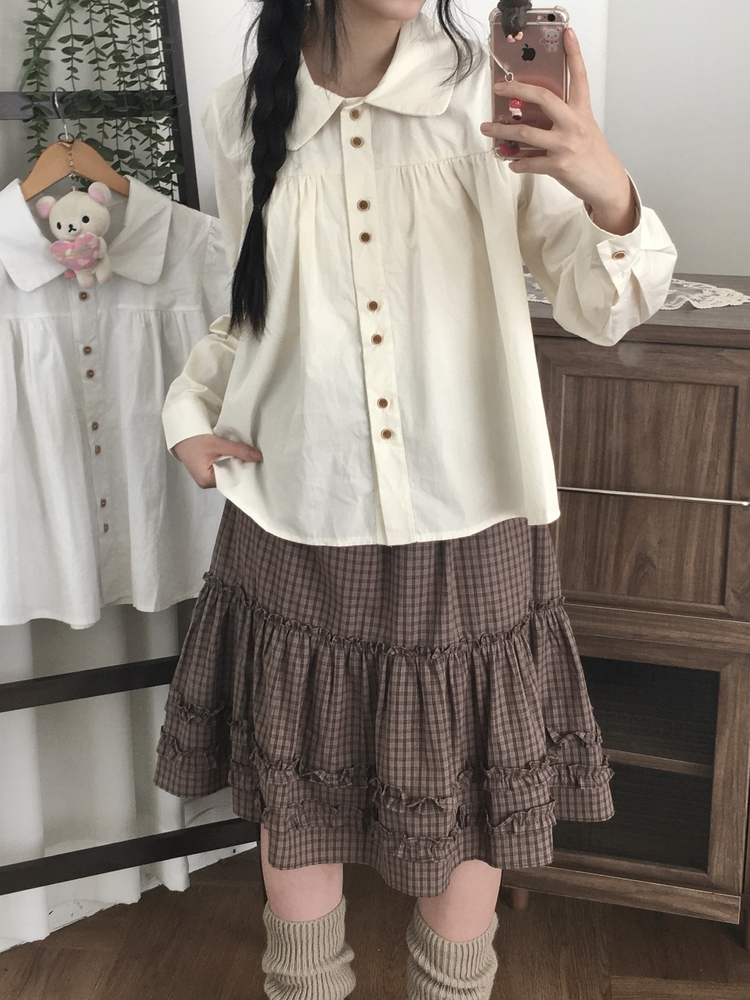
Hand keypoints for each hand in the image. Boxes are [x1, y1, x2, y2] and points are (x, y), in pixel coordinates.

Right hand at [173, 433, 261, 488]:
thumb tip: (258, 456)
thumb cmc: (194, 439)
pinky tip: (236, 454)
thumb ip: (238, 450)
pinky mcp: (207, 469)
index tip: (257, 463)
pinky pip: (222, 466)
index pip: (232, 480)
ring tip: (247, 454)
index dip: (244, 471)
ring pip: (227, 470)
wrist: (179, 431)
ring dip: (235, 461)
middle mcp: (207, 482)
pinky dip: (229, 459)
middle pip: (230, 476)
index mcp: (207, 481)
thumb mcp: (218, 444)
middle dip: (241, 466)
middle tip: (256, 457)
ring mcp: (206, 476)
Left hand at [481, 28, 636, 235]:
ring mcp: (565, 144)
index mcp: (581, 111)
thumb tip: (531, 117)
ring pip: (527, 133)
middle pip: (543, 97)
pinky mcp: (559, 165)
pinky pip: (530, 162)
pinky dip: (517, 163)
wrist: (606, 182)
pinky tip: (511, 162)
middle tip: (499, 88)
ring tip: (488, 129)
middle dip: (517, 90)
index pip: (579, 76)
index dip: (574, 53)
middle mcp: (573, 123)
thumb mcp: (583, 128)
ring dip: (502, 132)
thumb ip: (563, 118)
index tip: (567, 33)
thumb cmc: (591, 154)